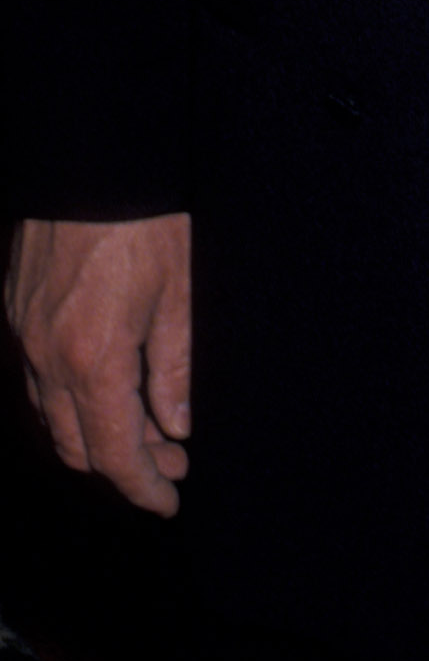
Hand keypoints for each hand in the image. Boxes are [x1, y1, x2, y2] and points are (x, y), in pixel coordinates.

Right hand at [5, 214, 191, 515]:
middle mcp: (48, 358)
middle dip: (124, 465)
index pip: (116, 453)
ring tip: (145, 430)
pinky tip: (105, 390)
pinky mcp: (17, 313)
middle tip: (170, 462)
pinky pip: (37, 380)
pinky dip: (69, 401)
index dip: (144, 486)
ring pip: (51, 416)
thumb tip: (175, 426)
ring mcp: (26, 337)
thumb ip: (175, 371)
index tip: (169, 500)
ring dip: (94, 434)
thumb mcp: (179, 297)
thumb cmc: (145, 222)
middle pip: (77, 446)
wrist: (94, 161)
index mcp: (95, 361)